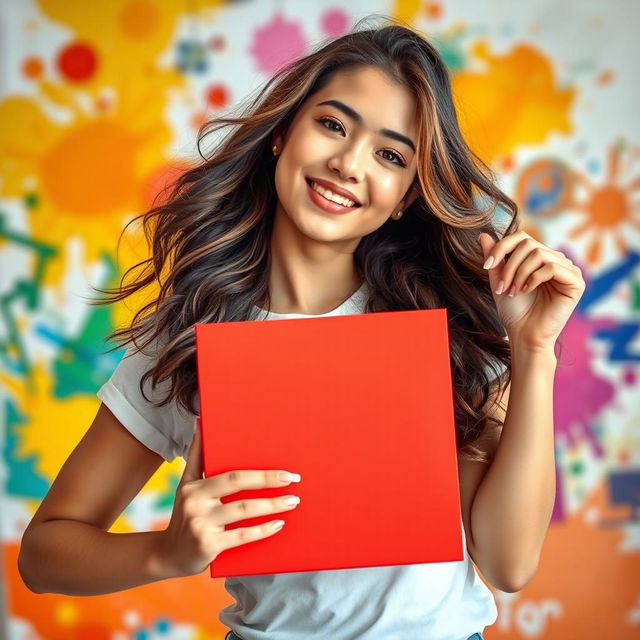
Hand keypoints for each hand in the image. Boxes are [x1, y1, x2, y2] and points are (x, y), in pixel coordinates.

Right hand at [157, 416, 301, 577]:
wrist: (169, 554)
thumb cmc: (185, 514)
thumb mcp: (186, 484)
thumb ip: (196, 455)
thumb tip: (200, 421)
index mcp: (194, 486)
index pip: (232, 474)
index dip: (260, 471)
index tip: (284, 470)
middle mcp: (196, 503)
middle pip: (238, 485)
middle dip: (269, 481)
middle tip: (293, 480)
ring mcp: (202, 525)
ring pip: (244, 510)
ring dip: (272, 505)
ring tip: (292, 501)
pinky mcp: (208, 546)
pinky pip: (242, 536)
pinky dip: (263, 530)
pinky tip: (279, 524)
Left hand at [478, 231, 585, 352]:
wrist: (523, 335)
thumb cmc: (513, 311)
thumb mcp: (499, 280)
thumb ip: (495, 258)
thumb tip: (483, 234)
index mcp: (540, 259)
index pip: (521, 237)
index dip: (502, 247)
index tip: (486, 265)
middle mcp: (555, 261)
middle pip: (529, 244)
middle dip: (509, 265)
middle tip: (502, 287)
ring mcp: (568, 270)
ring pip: (539, 254)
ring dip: (519, 273)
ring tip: (513, 291)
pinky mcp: (576, 282)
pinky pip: (552, 267)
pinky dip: (534, 278)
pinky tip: (526, 291)